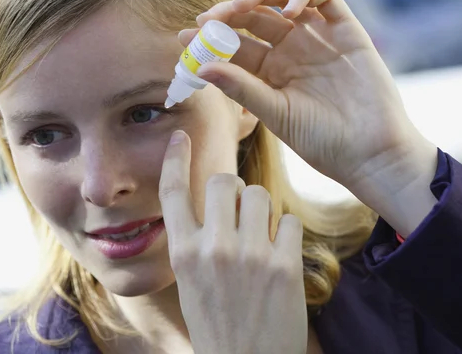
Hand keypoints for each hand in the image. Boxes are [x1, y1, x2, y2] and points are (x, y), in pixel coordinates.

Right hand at [159, 130, 307, 353]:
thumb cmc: (219, 325)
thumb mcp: (192, 283)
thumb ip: (198, 243)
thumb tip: (216, 207)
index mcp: (183, 253)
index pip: (173, 192)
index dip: (176, 159)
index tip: (180, 137)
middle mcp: (212, 248)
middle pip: (226, 180)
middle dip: (235, 189)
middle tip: (241, 210)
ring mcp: (249, 255)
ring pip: (260, 194)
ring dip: (262, 209)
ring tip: (261, 236)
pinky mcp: (283, 265)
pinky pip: (287, 219)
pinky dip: (285, 232)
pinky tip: (281, 254)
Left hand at [182, 0, 438, 234]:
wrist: (370, 153)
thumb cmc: (322, 142)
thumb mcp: (276, 114)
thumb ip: (242, 88)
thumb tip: (200, 67)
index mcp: (270, 74)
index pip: (235, 46)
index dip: (211, 38)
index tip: (186, 36)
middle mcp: (291, 52)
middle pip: (255, 19)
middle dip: (230, 13)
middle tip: (211, 17)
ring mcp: (318, 39)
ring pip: (284, 1)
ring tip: (242, 6)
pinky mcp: (346, 31)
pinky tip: (290, 11)